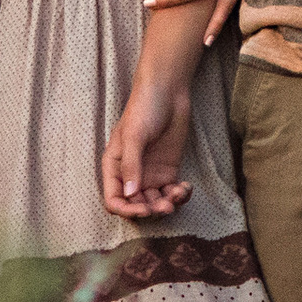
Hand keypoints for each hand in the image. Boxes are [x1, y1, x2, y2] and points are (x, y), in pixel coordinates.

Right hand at [101, 76, 193, 220]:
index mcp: (115, 167)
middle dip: (151, 210)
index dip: (127, 210)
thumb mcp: (134, 135)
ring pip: (155, 202)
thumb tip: (130, 194)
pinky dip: (179, 196)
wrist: (168, 91)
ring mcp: (150, 174)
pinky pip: (171, 193)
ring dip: (167, 205)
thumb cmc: (144, 108)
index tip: (144, 208)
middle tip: (166, 206)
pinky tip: (186, 188)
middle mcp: (131, 174)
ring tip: (179, 194)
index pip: (115, 200)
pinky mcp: (168, 171)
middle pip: (136, 206)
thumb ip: (132, 165)